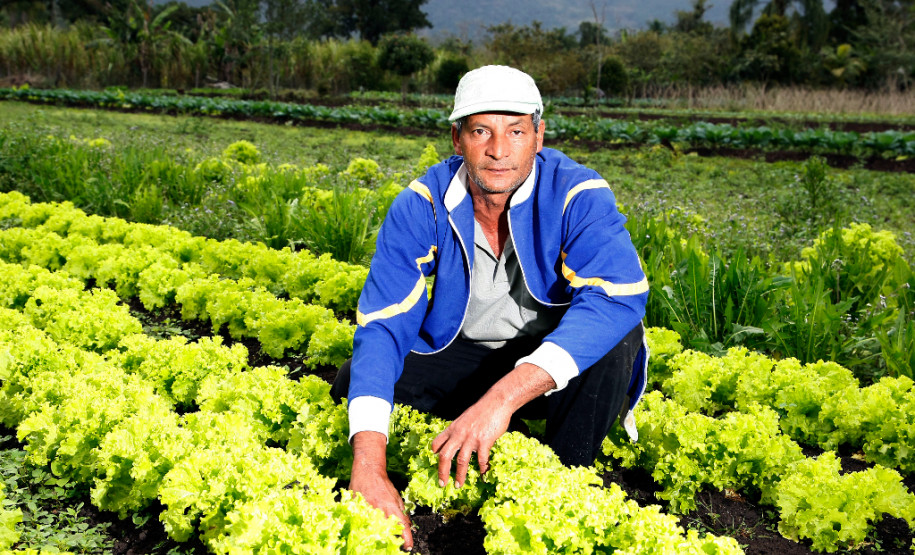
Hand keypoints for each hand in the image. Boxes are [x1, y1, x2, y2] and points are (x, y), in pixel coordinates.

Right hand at [350, 431, 412, 550]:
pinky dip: (364, 525)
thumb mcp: (396, 497)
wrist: (367, 471)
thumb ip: (401, 511)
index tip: (408, 547)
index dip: (406, 539)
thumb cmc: (382, 484)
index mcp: (392, 507)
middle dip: (390, 537)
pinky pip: (361, 522)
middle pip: (387, 530)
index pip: (402, 526)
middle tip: (391, 540)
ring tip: (377, 533)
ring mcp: (367, 510)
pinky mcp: (357, 509)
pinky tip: (365, 525)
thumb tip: (407, 525)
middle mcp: (380, 510)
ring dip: (376, 532)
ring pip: (373, 528)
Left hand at [431, 398, 512, 487]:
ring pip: (461, 461)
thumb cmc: (481, 410)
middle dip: (442, 472)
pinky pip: (481, 459)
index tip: (435, 460)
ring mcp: (471, 438)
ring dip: (459, 475)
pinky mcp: (484, 441)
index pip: (438, 443)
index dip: (435, 453)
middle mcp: (459, 434)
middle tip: (442, 483)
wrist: (496, 402)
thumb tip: (456, 441)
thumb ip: (459, 430)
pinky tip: (482, 474)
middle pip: (445, 456)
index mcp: (453, 428)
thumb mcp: (464, 418)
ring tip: (458, 485)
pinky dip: (482, 468)